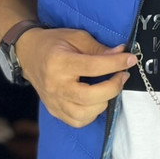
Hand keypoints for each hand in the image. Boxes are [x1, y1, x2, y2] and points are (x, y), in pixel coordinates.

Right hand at [15, 27, 136, 127]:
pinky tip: (96, 100)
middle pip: (90, 96)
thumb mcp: (76, 37)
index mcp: (59, 62)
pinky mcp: (54, 110)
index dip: (116, 63)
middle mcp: (55, 85)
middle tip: (122, 76)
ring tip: (109, 88)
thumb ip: (99, 48)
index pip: (93, 67)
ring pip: (84, 114)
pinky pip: (77, 121)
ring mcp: (53, 100)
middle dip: (113, 87)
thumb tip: (122, 54)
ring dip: (103, 102)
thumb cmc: (54, 43)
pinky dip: (92, 114)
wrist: (28, 53)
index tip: (130, 60)